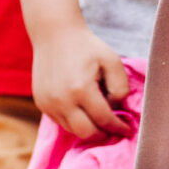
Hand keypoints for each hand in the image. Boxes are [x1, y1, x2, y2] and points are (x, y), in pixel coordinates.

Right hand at [31, 20, 134, 142]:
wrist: (54, 34)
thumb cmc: (87, 47)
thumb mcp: (112, 61)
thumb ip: (121, 88)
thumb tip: (115, 109)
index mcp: (80, 89)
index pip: (104, 120)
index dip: (118, 127)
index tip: (127, 129)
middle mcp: (61, 100)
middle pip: (86, 133)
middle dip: (103, 134)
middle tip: (113, 128)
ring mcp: (48, 103)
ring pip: (72, 130)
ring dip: (88, 128)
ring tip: (98, 117)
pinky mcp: (41, 103)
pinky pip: (61, 122)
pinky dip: (74, 121)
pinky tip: (82, 109)